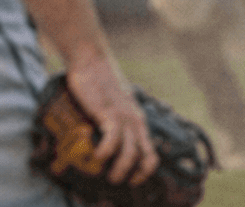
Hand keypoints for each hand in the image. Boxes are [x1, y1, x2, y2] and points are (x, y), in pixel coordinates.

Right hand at [64, 56, 157, 185]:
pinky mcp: (109, 112)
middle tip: (116, 182)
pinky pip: (113, 139)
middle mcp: (135, 121)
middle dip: (134, 176)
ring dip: (120, 170)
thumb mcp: (112, 107)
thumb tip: (101, 145)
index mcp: (138, 122)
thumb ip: (112, 124)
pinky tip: (97, 156)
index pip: (152, 154)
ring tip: (107, 176)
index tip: (131, 182)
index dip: (145, 172)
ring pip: (131, 153)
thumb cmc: (99, 85)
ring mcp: (124, 116)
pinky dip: (105, 152)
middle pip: (147, 158)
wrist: (91, 61)